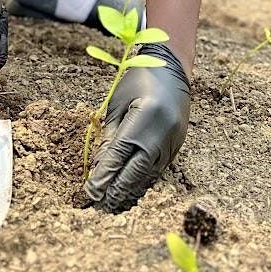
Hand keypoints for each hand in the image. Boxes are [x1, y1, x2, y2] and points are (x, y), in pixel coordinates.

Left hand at [85, 43, 190, 212]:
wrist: (172, 68)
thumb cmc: (138, 80)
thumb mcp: (118, 103)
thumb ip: (109, 136)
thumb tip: (99, 167)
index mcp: (144, 116)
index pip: (120, 153)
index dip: (105, 174)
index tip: (91, 191)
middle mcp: (162, 131)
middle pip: (137, 170)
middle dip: (118, 188)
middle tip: (101, 203)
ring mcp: (174, 140)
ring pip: (150, 173)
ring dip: (131, 187)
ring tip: (113, 198)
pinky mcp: (178, 144)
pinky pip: (160, 167)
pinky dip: (144, 178)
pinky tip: (132, 185)